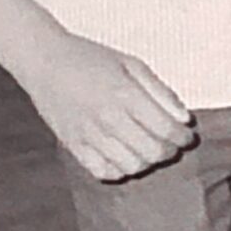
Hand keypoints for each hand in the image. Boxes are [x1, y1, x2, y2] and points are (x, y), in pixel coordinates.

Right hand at [20, 27, 195, 181]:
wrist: (44, 60)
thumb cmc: (89, 58)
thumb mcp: (130, 63)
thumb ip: (160, 91)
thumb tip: (184, 119)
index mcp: (124, 93)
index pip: (165, 129)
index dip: (183, 137)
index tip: (187, 136)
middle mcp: (107, 117)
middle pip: (152, 151)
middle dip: (169, 151)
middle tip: (170, 144)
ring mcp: (88, 134)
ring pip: (131, 166)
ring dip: (147, 162)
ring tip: (147, 149)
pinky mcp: (73, 145)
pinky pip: (104, 171)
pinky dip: (119, 170)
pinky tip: (122, 156)